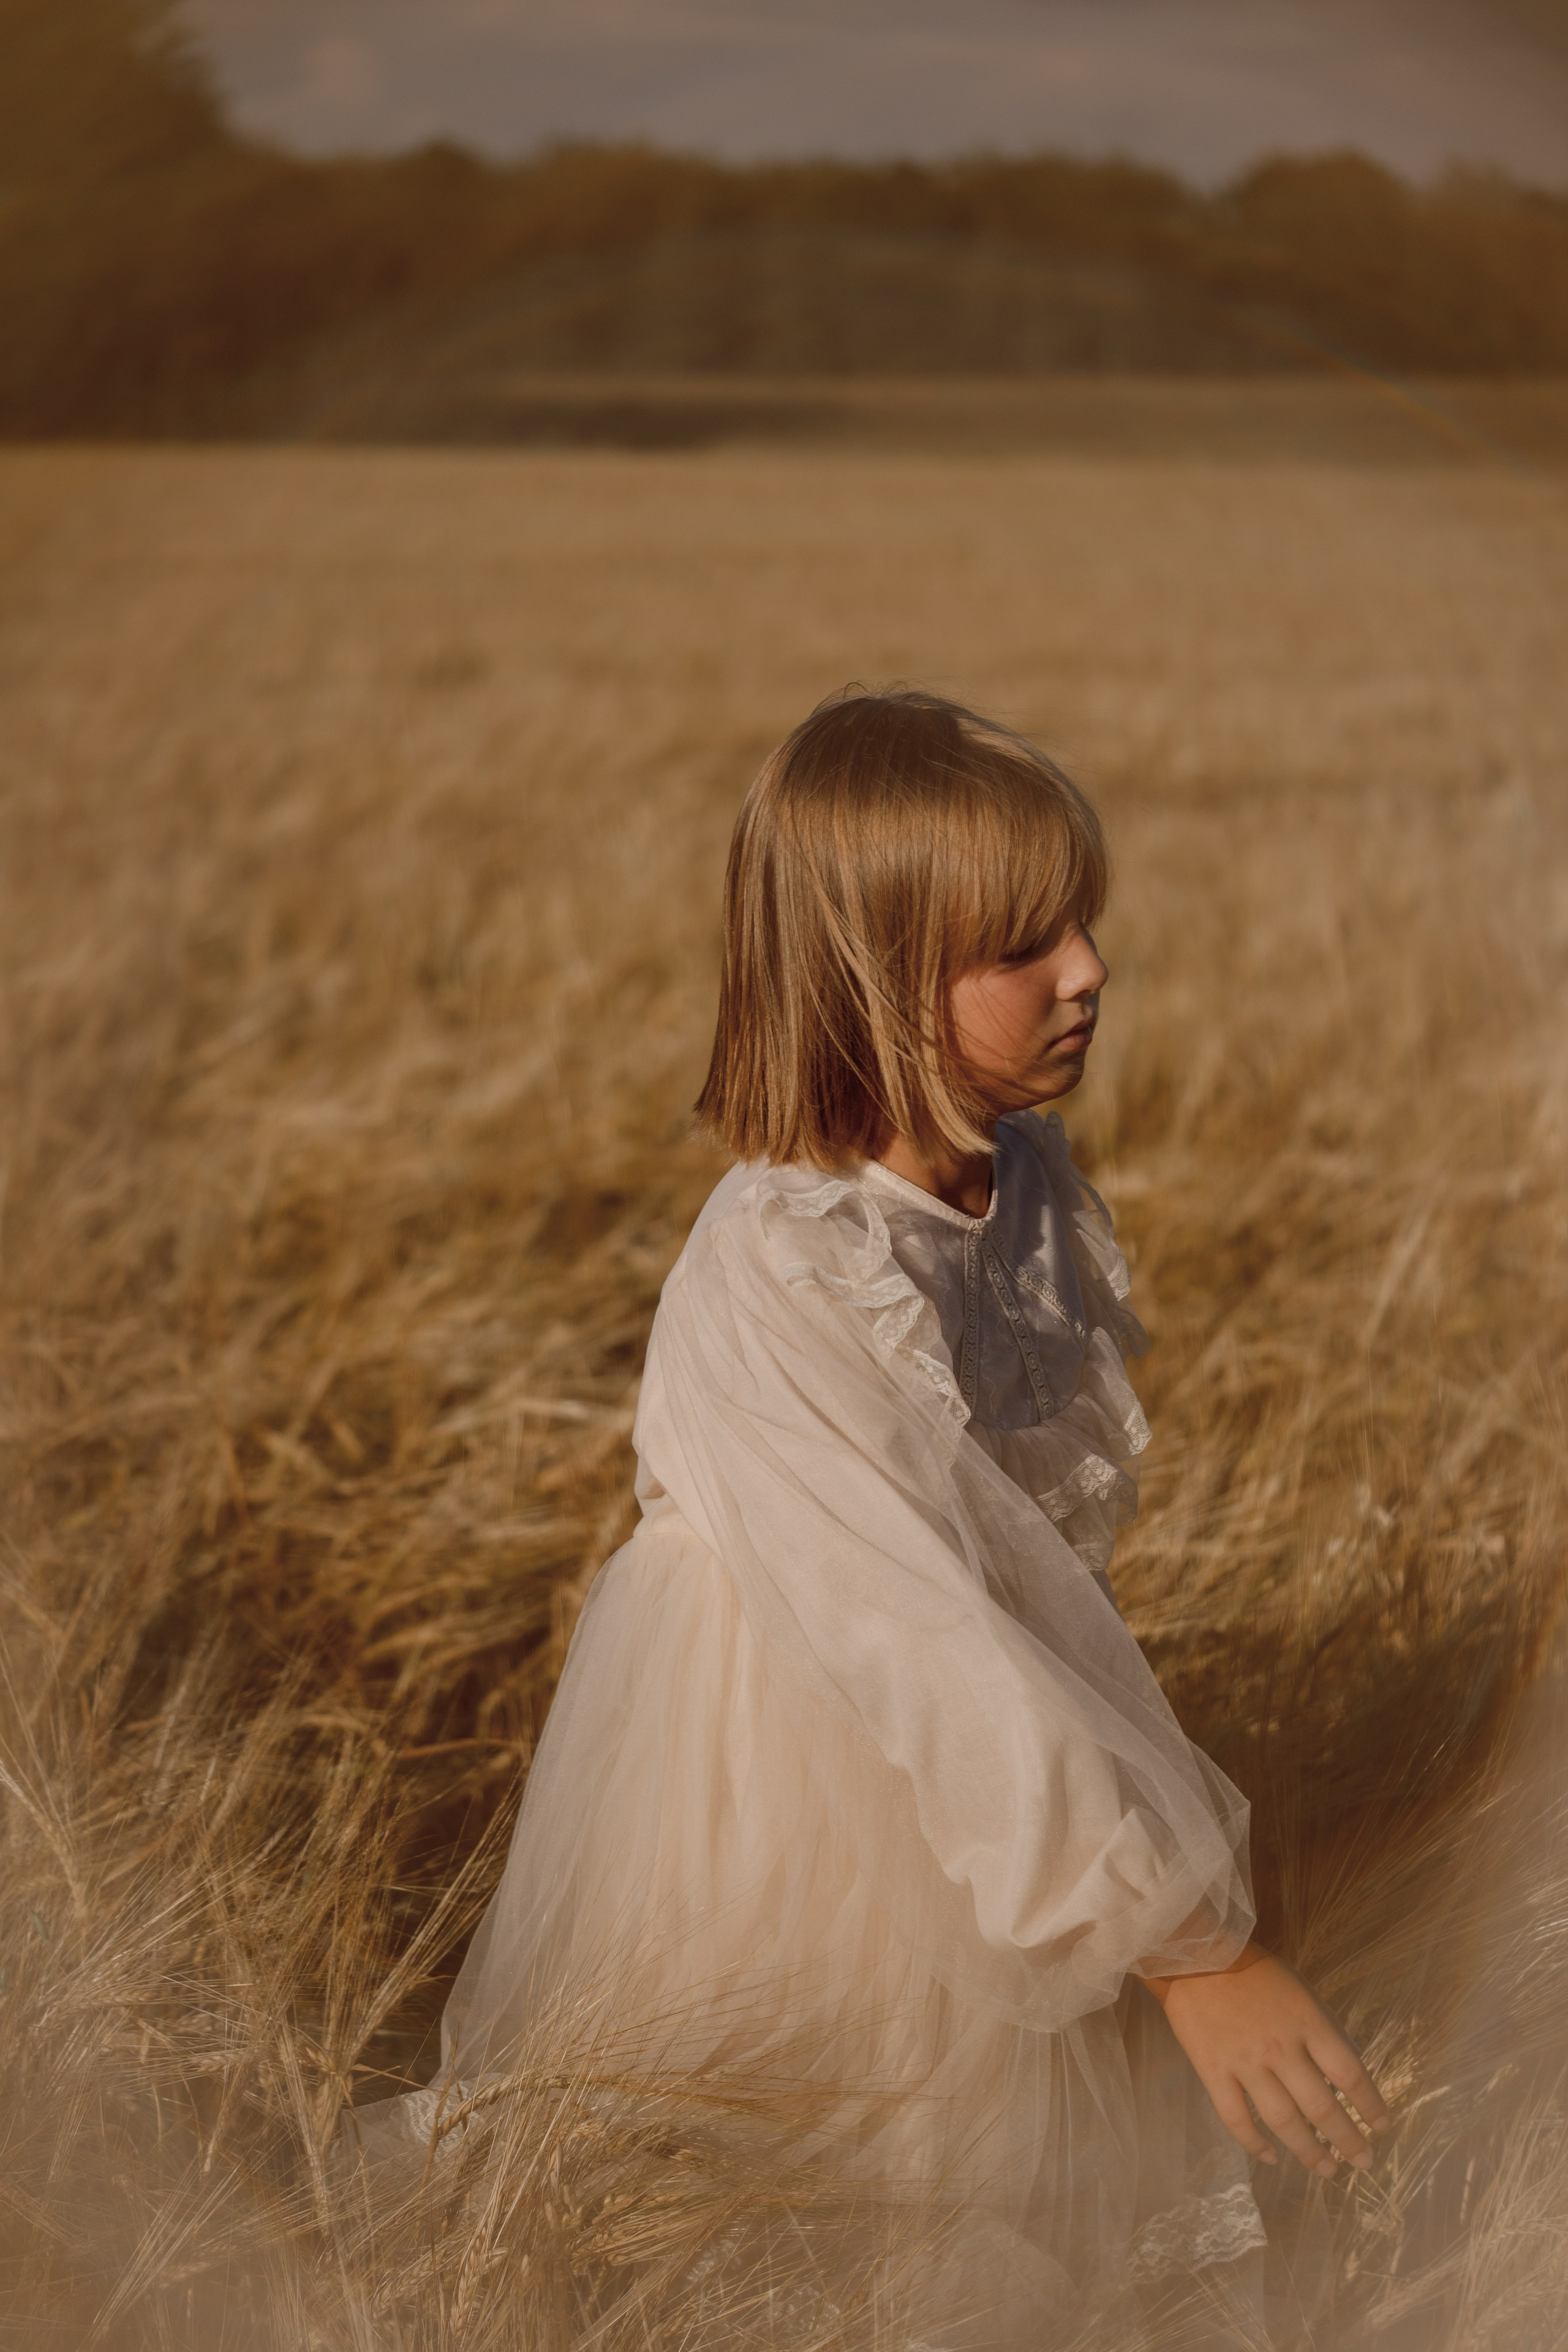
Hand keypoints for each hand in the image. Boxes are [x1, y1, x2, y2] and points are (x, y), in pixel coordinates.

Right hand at [1140, 1944, 1388, 2177]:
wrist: (1195, 1956)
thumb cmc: (1256, 1972)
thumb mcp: (1302, 1991)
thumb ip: (1324, 2030)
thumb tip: (1347, 2075)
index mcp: (1307, 2023)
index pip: (1350, 2073)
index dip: (1370, 2104)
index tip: (1381, 2125)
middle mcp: (1281, 2048)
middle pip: (1322, 2106)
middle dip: (1347, 2140)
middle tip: (1363, 2162)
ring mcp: (1245, 2063)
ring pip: (1283, 2120)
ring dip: (1309, 2151)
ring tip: (1327, 2170)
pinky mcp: (1214, 2071)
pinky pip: (1236, 2118)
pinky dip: (1255, 2144)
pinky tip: (1271, 2157)